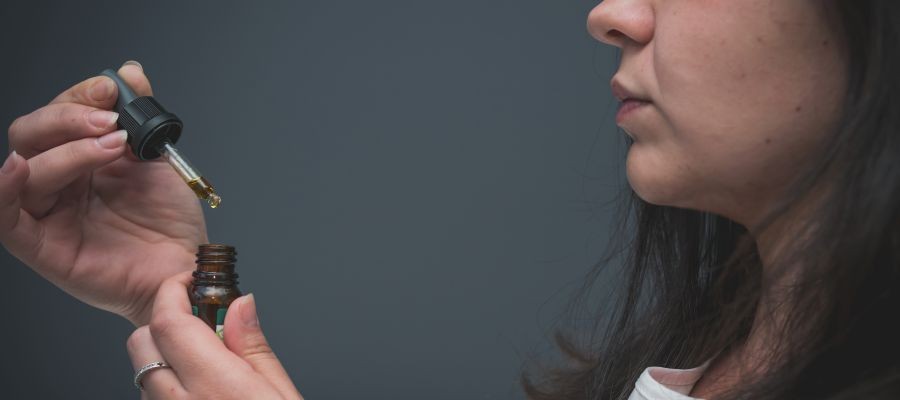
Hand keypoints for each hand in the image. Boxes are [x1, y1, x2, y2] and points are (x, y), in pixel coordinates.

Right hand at [1, 61, 206, 325]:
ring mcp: (48, 214)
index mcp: (80, 160)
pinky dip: (4, 191)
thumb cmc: (170, 221)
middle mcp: (59, 184)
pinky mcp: (43, 247)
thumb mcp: (157, 159)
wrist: (188, 264)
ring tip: (111, 145)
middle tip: (109, 119)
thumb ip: (139, 117)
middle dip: (68, 117)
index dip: (79, 96)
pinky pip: (6, 220)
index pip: (58, 117)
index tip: (112, 88)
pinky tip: (19, 169)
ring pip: (28, 169)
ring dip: (67, 150)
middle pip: (32, 136)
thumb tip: (129, 71)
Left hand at [127, 273, 302, 399]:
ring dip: (165, 357)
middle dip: (164, 322)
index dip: (173, 292)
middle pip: (141, 342)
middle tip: (199, 322)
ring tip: (205, 364)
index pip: (168, 322)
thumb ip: (254, 347)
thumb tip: (241, 305)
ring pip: (142, 372)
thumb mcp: (281, 394)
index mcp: (213, 385)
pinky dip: (167, 387)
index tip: (189, 281)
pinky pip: (150, 398)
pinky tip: (200, 391)